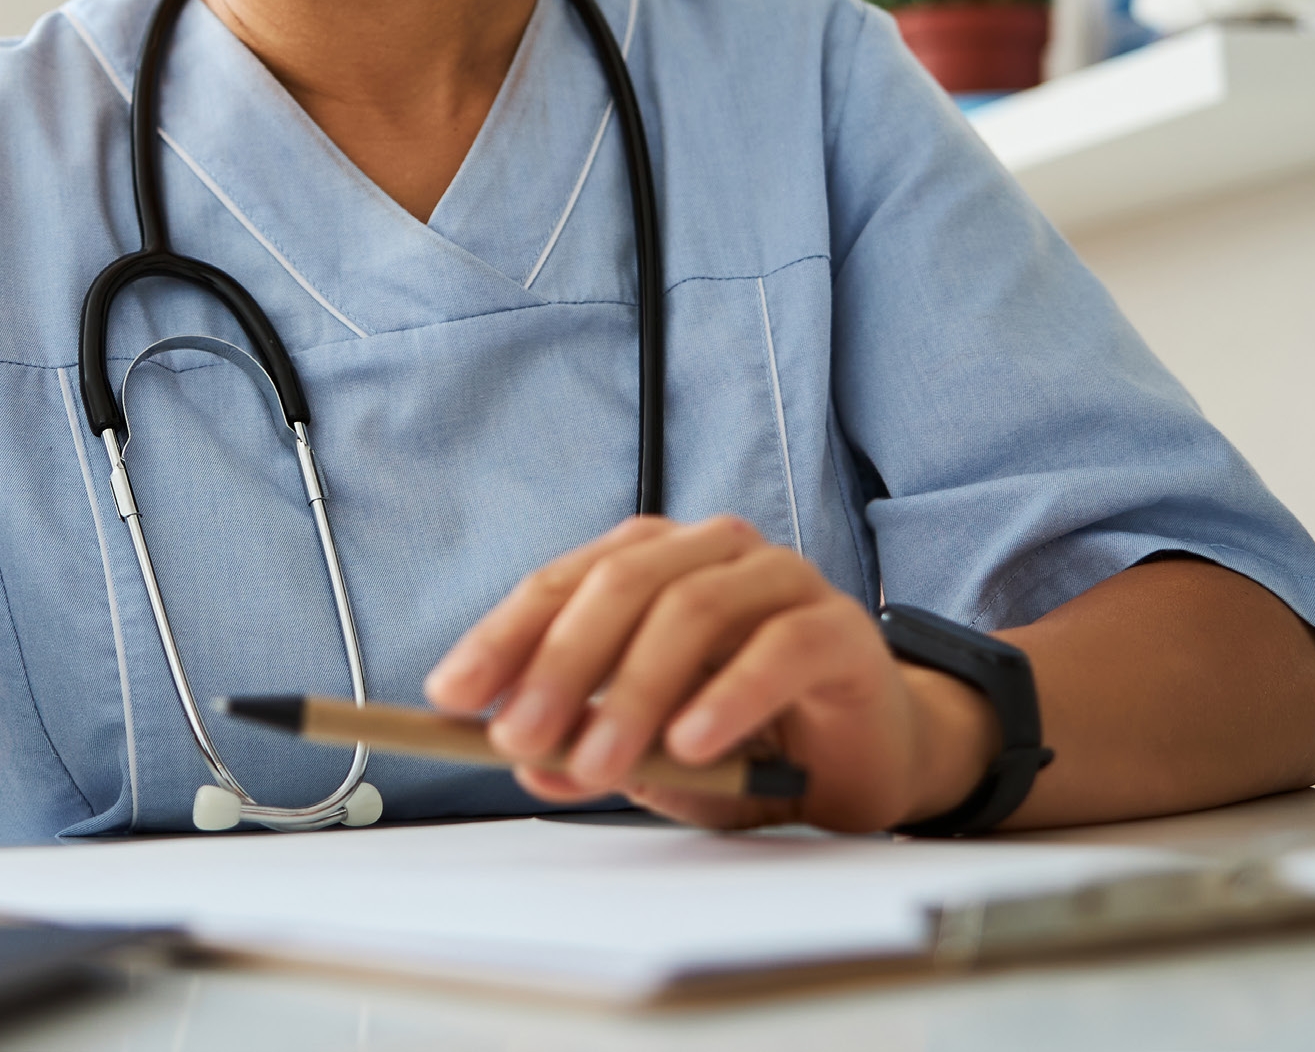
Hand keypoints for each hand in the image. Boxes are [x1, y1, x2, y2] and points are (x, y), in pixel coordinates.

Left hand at [423, 515, 999, 831]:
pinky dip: (728, 695)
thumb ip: (591, 747)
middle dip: (558, 664)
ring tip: (598, 761)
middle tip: (517, 736)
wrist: (864, 756)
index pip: (561, 584)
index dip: (502, 636)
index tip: (450, 693)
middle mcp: (708, 552)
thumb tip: (525, 761)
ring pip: (689, 610)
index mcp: (649, 561)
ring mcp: (777, 579)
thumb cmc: (746, 738)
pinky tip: (691, 742)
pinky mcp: (837, 627)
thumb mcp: (650, 752)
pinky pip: (776, 649)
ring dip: (633, 692)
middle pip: (618, 585)